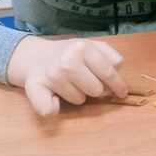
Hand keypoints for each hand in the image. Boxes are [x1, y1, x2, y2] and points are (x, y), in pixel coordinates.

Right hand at [7, 36, 127, 115]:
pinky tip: (54, 98)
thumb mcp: (91, 45)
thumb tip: (118, 68)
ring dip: (78, 95)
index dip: (118, 85)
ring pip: (79, 100)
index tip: (121, 92)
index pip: (108, 73)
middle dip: (95, 89)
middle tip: (86, 81)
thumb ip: (109, 55)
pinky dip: (53, 108)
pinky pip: (49, 110)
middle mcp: (67, 61)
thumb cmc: (68, 53)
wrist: (34, 55)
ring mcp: (52, 76)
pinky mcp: (36, 89)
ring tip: (70, 84)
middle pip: (96, 90)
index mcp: (82, 48)